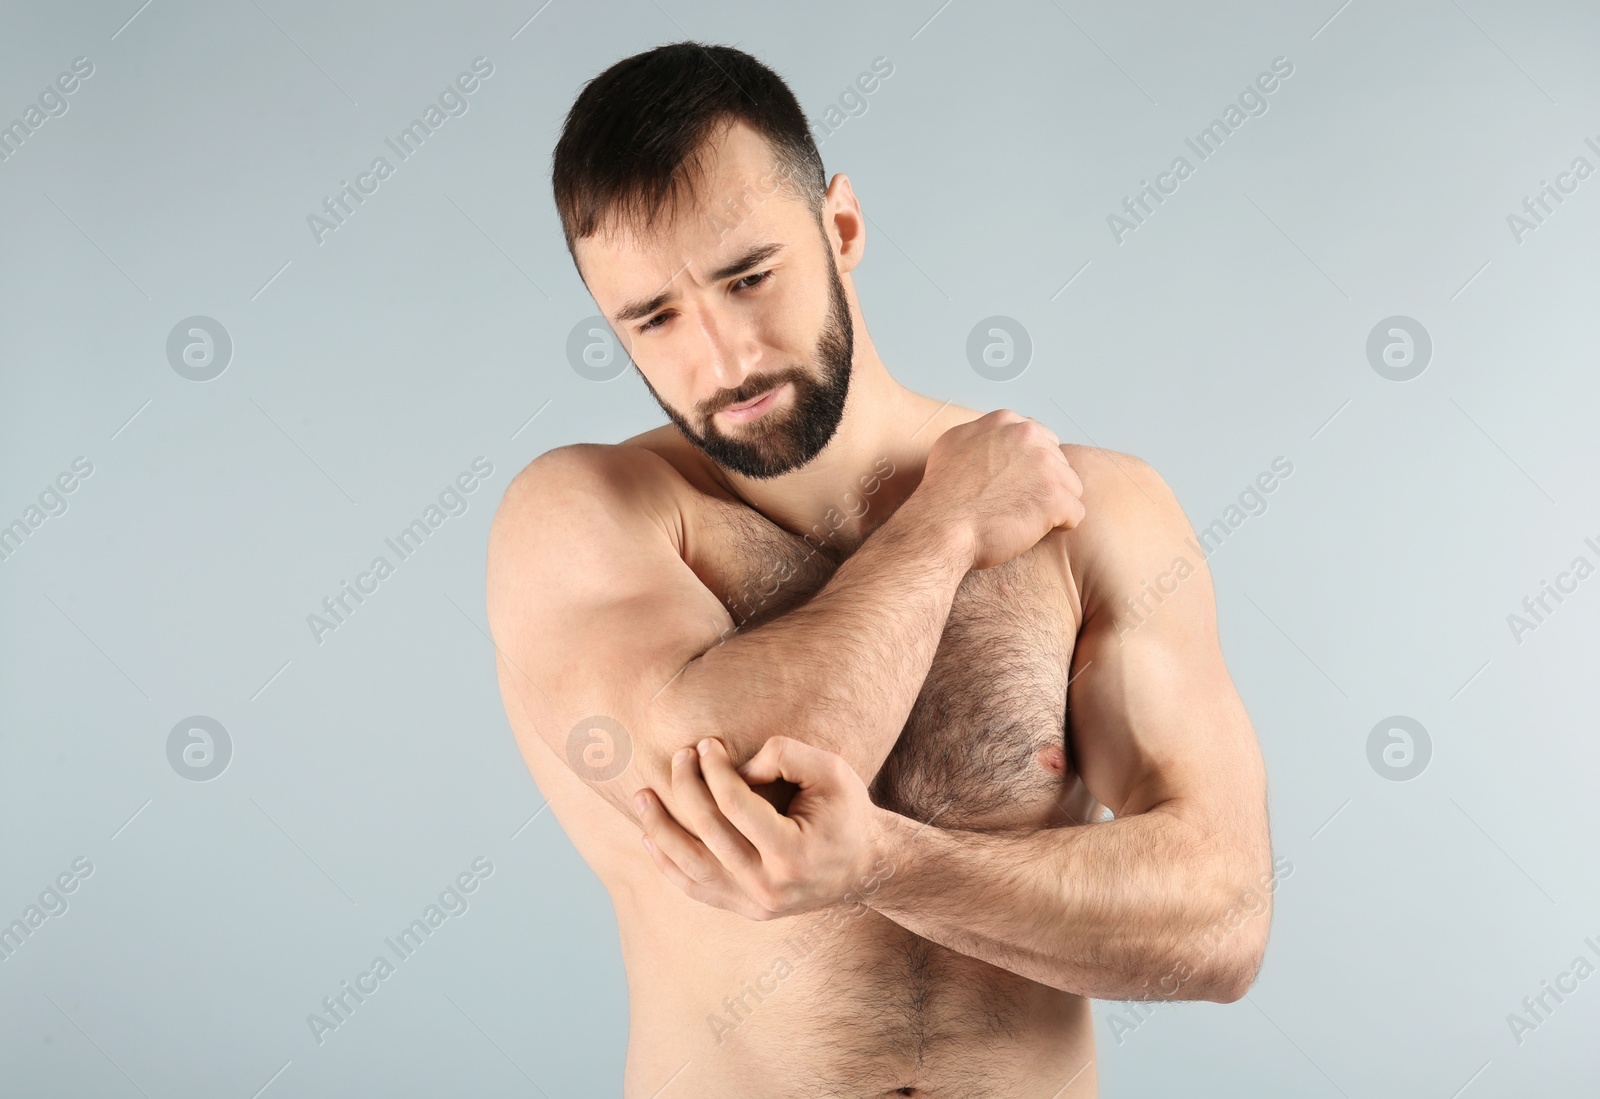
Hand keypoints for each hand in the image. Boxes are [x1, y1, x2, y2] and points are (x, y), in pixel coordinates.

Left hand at [633, 736, 884, 920]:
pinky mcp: (745, 910)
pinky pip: (695, 889)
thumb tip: (732, 767)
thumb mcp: (831, 772)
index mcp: (793, 854)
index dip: (714, 770)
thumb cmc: (847, 812)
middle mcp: (769, 887)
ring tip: (642, 798)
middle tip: (678, 756)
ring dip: (660, 830)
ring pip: (692, 869)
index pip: (735, 806)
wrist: (865, 866)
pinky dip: (668, 864)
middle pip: (709, 833)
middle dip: (687, 788)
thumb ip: (785, 755)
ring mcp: (754, 905)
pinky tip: (650, 837)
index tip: (706, 744)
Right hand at [916, 409, 1085, 569]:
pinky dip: (1058, 527)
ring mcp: (1045, 465)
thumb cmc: (942, 496)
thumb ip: (983, 435)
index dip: (1028, 467)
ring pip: (1070, 487)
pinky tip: (1032, 530)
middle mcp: (1028, 436)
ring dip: (1053, 505)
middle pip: (1058, 462)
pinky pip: (1075, 514)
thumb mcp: (953, 445)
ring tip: (1023, 518)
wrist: (939, 527)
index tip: (1011, 484)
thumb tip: (995, 439)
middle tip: (1016, 504)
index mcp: (1006, 422)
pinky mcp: (1055, 497)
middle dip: (1043, 484)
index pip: (1039, 440)